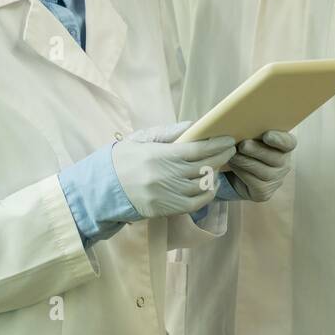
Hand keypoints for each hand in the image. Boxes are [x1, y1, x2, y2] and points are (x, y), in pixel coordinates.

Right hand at [112, 123, 235, 218]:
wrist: (103, 188)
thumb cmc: (123, 159)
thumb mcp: (142, 139)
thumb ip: (168, 132)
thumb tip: (193, 125)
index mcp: (160, 155)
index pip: (197, 149)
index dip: (217, 144)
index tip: (229, 139)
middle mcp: (165, 176)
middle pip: (204, 166)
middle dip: (222, 156)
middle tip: (231, 149)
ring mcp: (167, 194)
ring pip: (203, 185)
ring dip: (216, 173)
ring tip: (221, 164)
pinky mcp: (165, 209)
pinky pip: (195, 203)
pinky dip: (208, 194)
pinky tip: (211, 184)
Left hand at [224, 130, 295, 201]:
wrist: (237, 174)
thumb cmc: (246, 149)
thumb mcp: (251, 137)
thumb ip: (252, 130)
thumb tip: (241, 121)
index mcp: (285, 146)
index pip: (289, 143)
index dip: (280, 139)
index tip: (267, 135)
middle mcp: (284, 164)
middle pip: (276, 158)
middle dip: (258, 151)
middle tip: (243, 144)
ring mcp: (276, 180)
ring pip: (264, 172)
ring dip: (246, 162)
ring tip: (233, 155)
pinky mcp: (264, 192)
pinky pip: (255, 183)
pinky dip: (242, 172)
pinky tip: (233, 164)